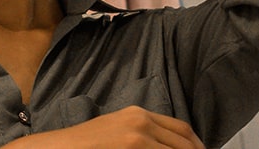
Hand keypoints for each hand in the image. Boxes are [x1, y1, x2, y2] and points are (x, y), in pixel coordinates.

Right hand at [1, 106, 204, 148]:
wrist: (61, 147)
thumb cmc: (86, 145)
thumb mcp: (117, 131)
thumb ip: (141, 136)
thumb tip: (165, 145)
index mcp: (139, 114)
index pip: (181, 128)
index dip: (196, 144)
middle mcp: (142, 120)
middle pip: (185, 141)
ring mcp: (139, 133)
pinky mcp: (134, 145)